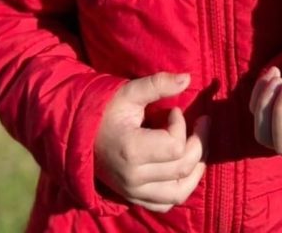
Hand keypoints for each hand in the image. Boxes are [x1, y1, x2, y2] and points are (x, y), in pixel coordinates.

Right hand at [94, 72, 209, 212]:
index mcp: (132, 151)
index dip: (181, 125)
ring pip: (180, 191)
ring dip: (197, 169)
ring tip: (201, 146)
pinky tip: (187, 168)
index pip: (175, 146)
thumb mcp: (130, 92)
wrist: (79, 133)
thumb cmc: (106, 110)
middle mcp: (134, 178)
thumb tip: (187, 78)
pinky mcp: (134, 198)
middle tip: (202, 121)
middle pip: (182, 167)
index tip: (173, 111)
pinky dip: (182, 188)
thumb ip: (158, 84)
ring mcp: (134, 192)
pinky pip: (166, 203)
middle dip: (200, 141)